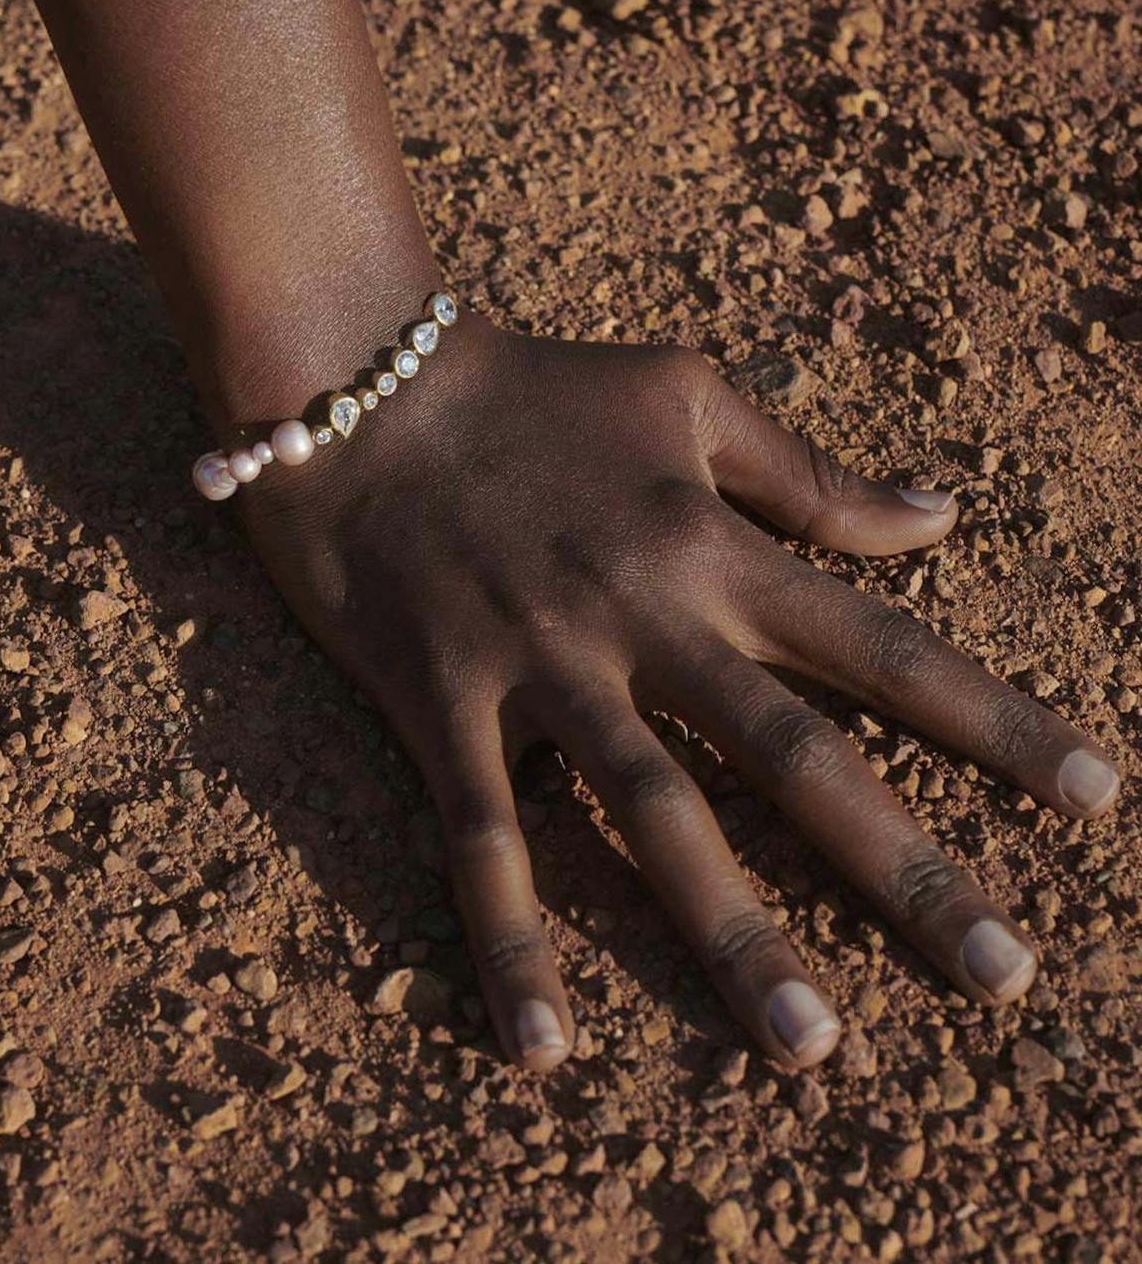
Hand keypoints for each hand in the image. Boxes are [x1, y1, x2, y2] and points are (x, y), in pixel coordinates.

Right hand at [240, 314, 1120, 1072]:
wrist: (360, 379)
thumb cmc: (535, 385)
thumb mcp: (688, 392)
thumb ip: (810, 471)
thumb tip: (939, 516)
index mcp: (713, 546)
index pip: (879, 648)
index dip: (994, 723)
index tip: (1095, 796)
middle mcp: (646, 619)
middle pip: (796, 760)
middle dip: (907, 869)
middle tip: (1005, 977)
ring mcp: (544, 667)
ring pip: (656, 818)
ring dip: (736, 936)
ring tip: (813, 1049)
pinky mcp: (445, 703)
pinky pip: (485, 839)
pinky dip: (513, 940)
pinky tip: (547, 1047)